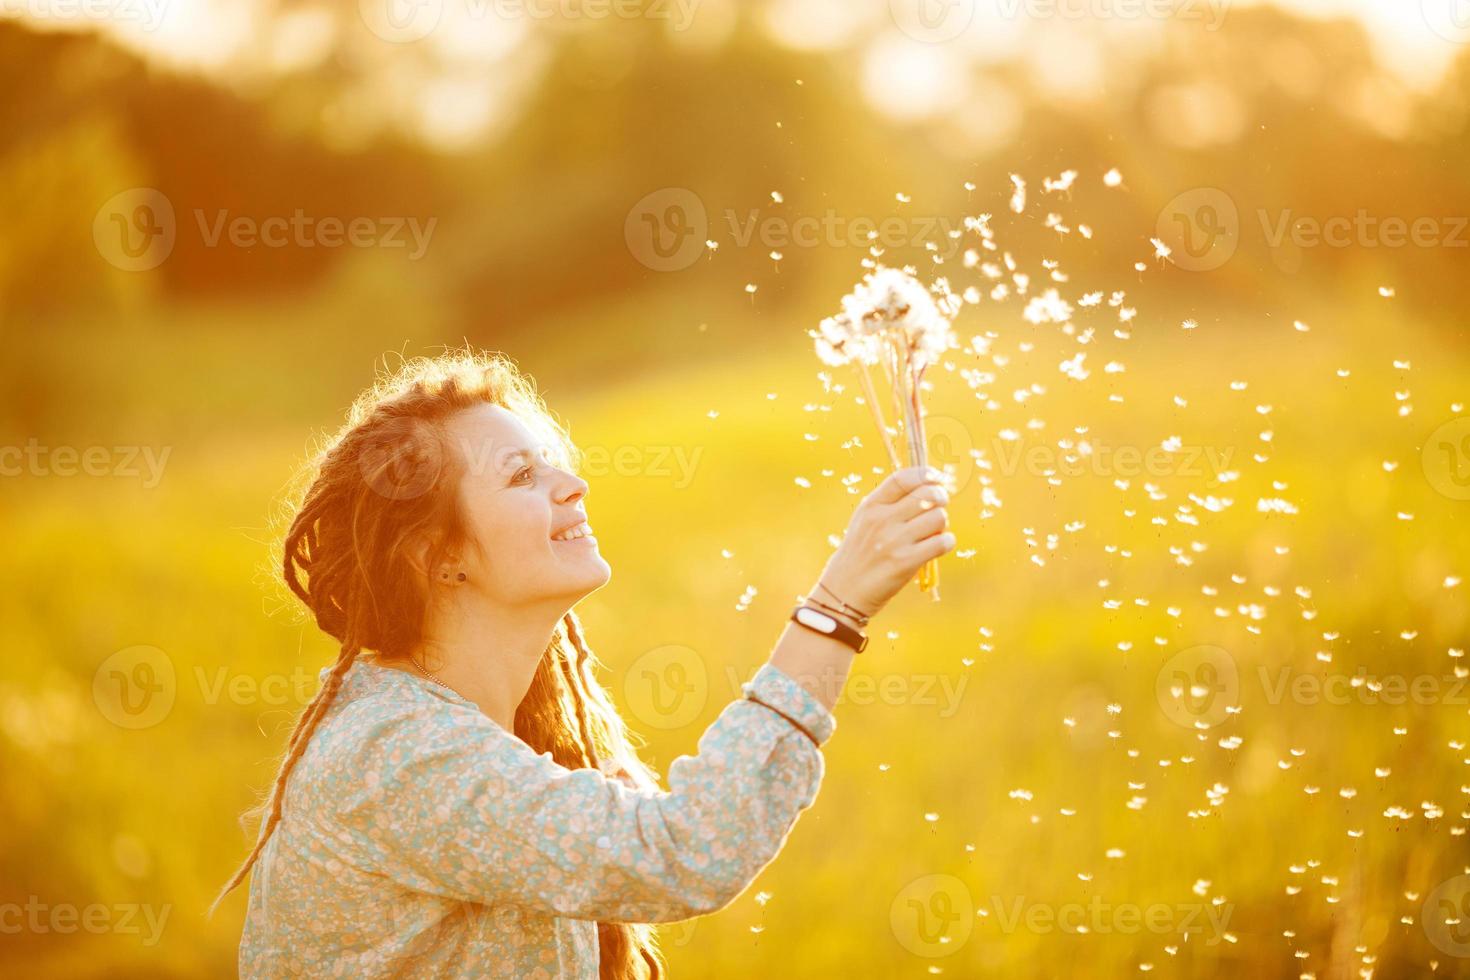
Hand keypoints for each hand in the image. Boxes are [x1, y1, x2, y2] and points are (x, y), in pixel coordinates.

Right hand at [812, 465, 954, 621]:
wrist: (844, 591)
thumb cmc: (860, 554)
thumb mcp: (865, 521)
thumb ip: (890, 503)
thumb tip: (930, 487)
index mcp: (871, 506)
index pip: (903, 478)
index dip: (926, 474)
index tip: (937, 479)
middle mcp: (882, 520)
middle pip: (928, 495)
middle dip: (941, 499)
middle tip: (937, 509)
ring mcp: (894, 541)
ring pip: (939, 517)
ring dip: (942, 524)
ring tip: (932, 533)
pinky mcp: (905, 563)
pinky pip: (942, 542)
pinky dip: (946, 542)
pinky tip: (936, 547)